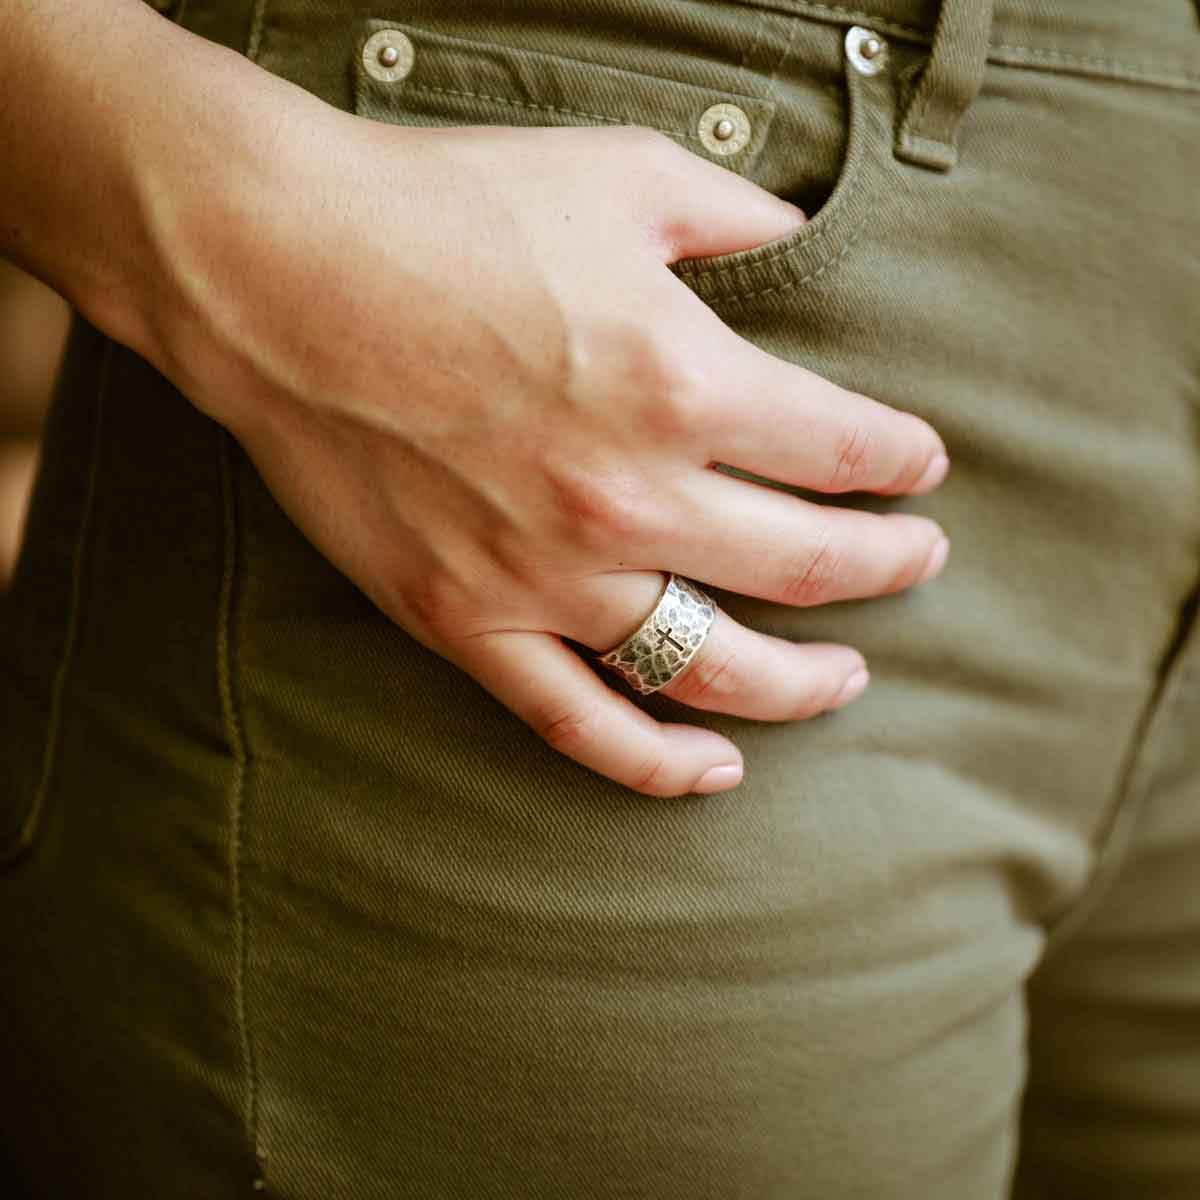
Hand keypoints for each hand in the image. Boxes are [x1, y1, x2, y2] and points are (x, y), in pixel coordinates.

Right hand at [141, 107, 949, 797]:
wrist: (277, 271)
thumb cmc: (443, 212)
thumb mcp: (618, 174)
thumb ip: (733, 214)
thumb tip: (798, 232)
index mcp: (686, 385)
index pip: (844, 449)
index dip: (901, 460)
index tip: (919, 466)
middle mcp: (632, 498)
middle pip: (808, 566)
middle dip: (887, 567)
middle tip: (917, 561)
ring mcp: (548, 576)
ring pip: (714, 667)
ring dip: (803, 683)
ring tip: (848, 678)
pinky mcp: (468, 619)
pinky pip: (578, 722)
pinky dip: (654, 762)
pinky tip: (713, 770)